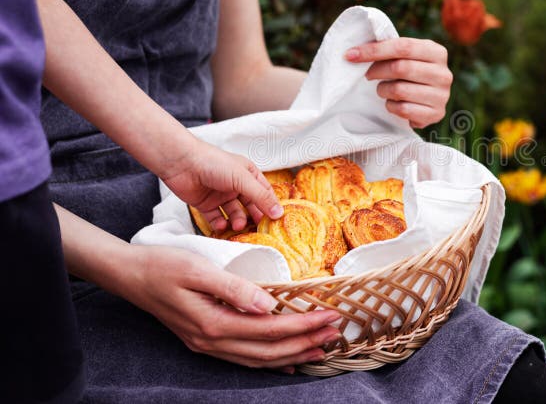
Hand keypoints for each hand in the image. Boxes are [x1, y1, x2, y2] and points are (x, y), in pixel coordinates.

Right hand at [126, 245, 341, 369]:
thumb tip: (269, 304)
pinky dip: (269, 361)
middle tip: (336, 331)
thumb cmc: (162, 265)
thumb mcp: (197, 269)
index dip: (303, 324)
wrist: (128, 275)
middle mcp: (211, 341)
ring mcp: (207, 345)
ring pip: (258, 359)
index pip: (270, 329)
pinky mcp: (204, 340)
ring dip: (292, 355)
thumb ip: (233, 288)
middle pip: (269, 351)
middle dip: (305, 342)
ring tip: (320, 348)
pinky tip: (286, 362)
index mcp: (213, 323)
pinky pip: (243, 358)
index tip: (330, 314)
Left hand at [160, 138, 282, 231]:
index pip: (265, 192)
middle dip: (254, 217)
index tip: (276, 221)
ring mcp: (221, 195)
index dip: (271, 206)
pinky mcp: (206, 204)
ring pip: (235, 213)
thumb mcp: (243, 179)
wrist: (181, 163)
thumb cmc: (214, 163)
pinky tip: (221, 225)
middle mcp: (236, 185)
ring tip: (237, 226)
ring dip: (237, 221)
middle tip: (258, 230)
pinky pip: (217, 218)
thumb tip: (279, 213)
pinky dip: (220, 224)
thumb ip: (261, 197)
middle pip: (251, 205)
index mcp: (248, 174)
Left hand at [345, 38, 452, 128]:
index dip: (374, 50)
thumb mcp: (406, 57)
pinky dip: (391, 106)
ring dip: (383, 90)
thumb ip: (389, 49)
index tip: (351, 55)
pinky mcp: (436, 114)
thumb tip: (354, 52)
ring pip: (399, 90)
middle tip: (367, 74)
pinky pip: (403, 109)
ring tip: (383, 89)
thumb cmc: (410, 74)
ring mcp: (442, 95)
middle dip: (376, 70)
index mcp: (437, 52)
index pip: (403, 46)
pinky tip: (393, 103)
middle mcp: (443, 73)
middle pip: (400, 68)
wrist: (427, 102)